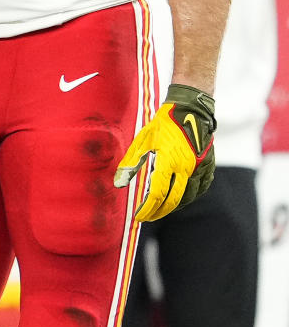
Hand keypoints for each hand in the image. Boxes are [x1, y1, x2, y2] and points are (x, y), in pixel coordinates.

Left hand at [113, 83, 215, 221]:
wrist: (190, 109)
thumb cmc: (163, 124)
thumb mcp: (142, 141)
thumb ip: (130, 164)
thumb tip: (118, 184)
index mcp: (168, 161)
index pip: (157, 194)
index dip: (147, 209)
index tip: (139, 216)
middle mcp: (186, 167)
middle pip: (173, 200)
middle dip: (159, 212)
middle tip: (149, 217)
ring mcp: (200, 167)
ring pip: (188, 196)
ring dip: (174, 205)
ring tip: (162, 208)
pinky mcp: (208, 164)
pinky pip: (201, 187)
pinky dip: (190, 195)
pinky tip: (181, 197)